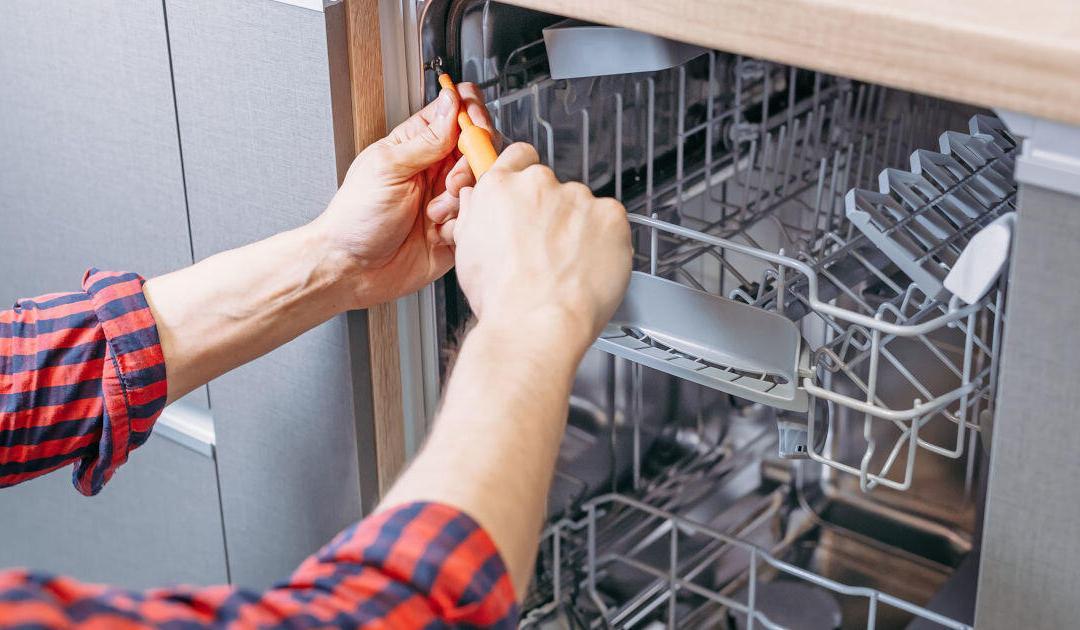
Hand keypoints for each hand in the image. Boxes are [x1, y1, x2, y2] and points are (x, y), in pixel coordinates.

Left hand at [312, 83, 493, 307]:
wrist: (354, 269)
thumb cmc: (356, 217)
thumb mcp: (388, 167)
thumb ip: (427, 138)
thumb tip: (452, 102)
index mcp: (418, 144)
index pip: (458, 111)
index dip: (472, 114)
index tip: (473, 130)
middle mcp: (437, 168)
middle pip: (480, 147)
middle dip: (470, 164)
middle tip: (449, 182)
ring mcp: (449, 198)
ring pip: (483, 184)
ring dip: (462, 199)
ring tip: (434, 213)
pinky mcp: (457, 228)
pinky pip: (479, 218)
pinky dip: (462, 225)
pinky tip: (438, 233)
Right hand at [452, 143, 632, 353]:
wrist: (537, 324)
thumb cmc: (503, 298)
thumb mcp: (467, 251)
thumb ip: (476, 214)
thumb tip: (479, 200)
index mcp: (501, 188)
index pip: (519, 156)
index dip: (525, 176)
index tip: (530, 194)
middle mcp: (539, 184)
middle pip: (552, 187)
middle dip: (552, 212)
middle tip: (547, 249)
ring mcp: (578, 198)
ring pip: (582, 207)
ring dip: (579, 228)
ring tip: (568, 267)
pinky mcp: (611, 215)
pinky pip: (610, 222)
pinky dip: (605, 240)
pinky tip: (589, 266)